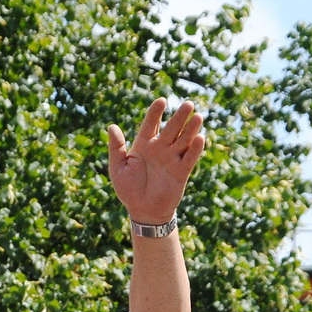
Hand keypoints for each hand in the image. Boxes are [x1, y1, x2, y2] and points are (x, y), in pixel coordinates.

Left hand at [107, 98, 205, 226]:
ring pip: (183, 140)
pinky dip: (194, 149)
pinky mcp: (181, 171)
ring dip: (191, 129)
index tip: (161, 101)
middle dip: (179, 117)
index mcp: (143, 145)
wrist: (143, 211)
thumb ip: (116, 148)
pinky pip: (189, 158)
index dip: (156, 113)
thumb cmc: (128, 190)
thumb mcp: (117, 168)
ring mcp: (171, 159)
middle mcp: (160, 148)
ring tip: (198, 116)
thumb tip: (112, 126)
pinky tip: (200, 138)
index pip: (151, 124)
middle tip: (188, 104)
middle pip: (172, 128)